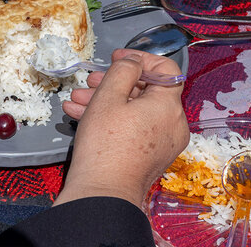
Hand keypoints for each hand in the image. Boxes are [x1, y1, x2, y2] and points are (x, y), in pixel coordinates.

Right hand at [53, 49, 188, 208]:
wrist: (103, 192)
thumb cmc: (105, 145)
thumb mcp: (109, 95)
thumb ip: (124, 70)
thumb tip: (133, 61)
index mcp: (168, 106)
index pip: (166, 69)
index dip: (141, 58)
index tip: (119, 58)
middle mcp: (172, 124)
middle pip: (146, 90)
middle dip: (113, 82)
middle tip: (91, 80)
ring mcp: (163, 142)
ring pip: (135, 110)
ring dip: (106, 101)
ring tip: (77, 101)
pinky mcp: (150, 156)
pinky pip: (134, 128)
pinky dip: (112, 119)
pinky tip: (81, 116)